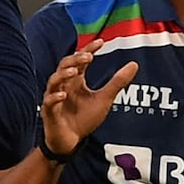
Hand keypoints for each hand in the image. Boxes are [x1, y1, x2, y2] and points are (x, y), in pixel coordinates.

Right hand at [40, 39, 138, 155]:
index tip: (101, 42)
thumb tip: (134, 64)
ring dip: (63, 74)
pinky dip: (54, 97)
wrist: (70, 141)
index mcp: (76, 80)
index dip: (89, 50)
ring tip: (74, 71)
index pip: (80, 60)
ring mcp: (54, 97)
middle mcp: (64, 85)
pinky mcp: (49, 112)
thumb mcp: (104, 99)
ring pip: (54, 80)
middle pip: (65, 65)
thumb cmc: (84, 118)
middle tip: (89, 57)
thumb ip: (117, 82)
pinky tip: (63, 95)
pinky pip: (49, 102)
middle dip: (75, 59)